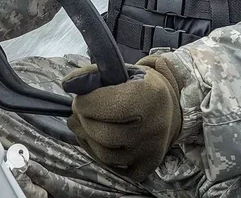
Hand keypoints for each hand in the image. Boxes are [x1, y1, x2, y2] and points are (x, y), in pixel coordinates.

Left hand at [62, 55, 181, 181]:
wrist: (171, 105)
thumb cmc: (141, 85)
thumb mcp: (124, 71)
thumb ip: (96, 75)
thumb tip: (69, 84)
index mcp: (147, 96)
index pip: (104, 106)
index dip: (84, 102)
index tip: (79, 97)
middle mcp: (152, 126)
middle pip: (102, 133)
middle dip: (83, 120)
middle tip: (78, 111)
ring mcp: (150, 149)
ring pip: (105, 154)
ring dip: (86, 138)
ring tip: (81, 124)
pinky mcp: (148, 165)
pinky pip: (115, 169)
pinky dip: (99, 156)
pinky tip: (95, 141)